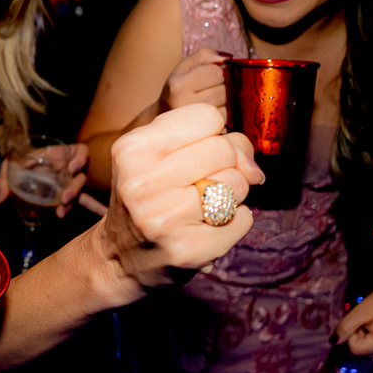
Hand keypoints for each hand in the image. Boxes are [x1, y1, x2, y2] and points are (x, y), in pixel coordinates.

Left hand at [0, 143, 90, 219]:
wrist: (23, 168)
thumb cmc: (21, 162)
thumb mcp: (12, 165)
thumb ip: (6, 178)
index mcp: (61, 154)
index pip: (80, 152)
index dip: (79, 159)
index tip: (73, 168)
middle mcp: (71, 167)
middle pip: (80, 177)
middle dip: (73, 188)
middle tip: (63, 199)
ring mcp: (72, 181)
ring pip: (80, 191)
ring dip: (73, 201)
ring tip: (61, 211)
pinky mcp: (72, 193)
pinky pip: (86, 200)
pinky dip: (95, 206)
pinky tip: (105, 212)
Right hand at [100, 103, 262, 291]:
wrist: (120, 257)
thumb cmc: (146, 196)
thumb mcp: (156, 155)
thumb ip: (208, 141)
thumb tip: (253, 168)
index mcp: (132, 149)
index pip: (207, 116)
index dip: (211, 133)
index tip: (197, 152)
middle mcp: (142, 182)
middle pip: (224, 149)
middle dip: (225, 164)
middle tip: (202, 182)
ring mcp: (164, 218)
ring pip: (237, 184)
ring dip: (232, 195)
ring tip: (203, 205)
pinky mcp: (188, 249)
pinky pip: (244, 219)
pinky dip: (235, 223)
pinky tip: (206, 227)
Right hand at [158, 48, 229, 119]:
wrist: (164, 116)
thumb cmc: (178, 87)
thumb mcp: (185, 66)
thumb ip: (205, 55)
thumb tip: (227, 58)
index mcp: (178, 85)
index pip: (216, 72)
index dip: (217, 72)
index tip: (209, 77)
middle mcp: (185, 104)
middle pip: (225, 90)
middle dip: (224, 87)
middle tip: (212, 89)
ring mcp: (195, 122)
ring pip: (230, 107)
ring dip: (227, 103)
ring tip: (214, 102)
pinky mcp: (207, 134)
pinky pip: (230, 121)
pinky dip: (227, 116)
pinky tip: (215, 113)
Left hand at [333, 283, 372, 356]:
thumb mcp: (358, 313)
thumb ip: (344, 328)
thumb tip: (333, 342)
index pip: (355, 349)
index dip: (353, 335)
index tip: (361, 323)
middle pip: (363, 353)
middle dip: (360, 338)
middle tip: (368, 323)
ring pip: (371, 352)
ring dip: (368, 340)